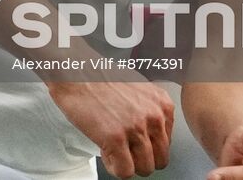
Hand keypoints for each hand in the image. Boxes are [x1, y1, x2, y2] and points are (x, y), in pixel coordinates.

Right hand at [47, 79, 173, 177]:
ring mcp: (135, 128)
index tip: (132, 140)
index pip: (166, 144)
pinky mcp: (115, 138)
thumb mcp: (139, 90)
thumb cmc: (101, 78)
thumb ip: (150, 113)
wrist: (76, 71)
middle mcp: (154, 117)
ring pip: (145, 169)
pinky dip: (113, 167)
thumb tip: (151, 137)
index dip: (147, 146)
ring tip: (112, 149)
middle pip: (160, 160)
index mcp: (163, 105)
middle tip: (124, 150)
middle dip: (141, 159)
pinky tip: (104, 151)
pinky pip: (124, 171)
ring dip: (127, 164)